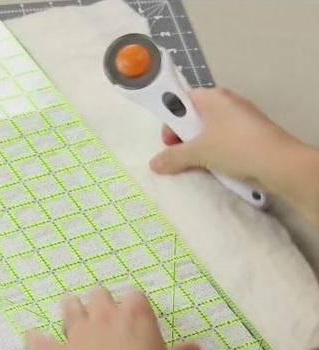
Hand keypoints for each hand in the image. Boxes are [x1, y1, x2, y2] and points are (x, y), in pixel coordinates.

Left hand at [25, 288, 199, 349]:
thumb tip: (195, 347)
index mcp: (135, 316)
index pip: (134, 296)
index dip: (134, 304)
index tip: (136, 312)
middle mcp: (104, 317)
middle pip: (99, 294)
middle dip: (100, 300)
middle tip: (103, 308)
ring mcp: (79, 335)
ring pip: (70, 308)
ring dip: (71, 308)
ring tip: (71, 308)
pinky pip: (42, 344)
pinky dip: (36, 340)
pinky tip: (29, 334)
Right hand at [150, 87, 318, 225]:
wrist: (279, 165)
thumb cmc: (235, 147)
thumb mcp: (197, 152)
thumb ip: (172, 156)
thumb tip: (154, 164)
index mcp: (213, 97)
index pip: (182, 100)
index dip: (171, 118)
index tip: (168, 138)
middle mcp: (227, 103)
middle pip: (195, 117)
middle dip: (183, 137)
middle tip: (178, 154)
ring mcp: (241, 120)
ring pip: (209, 132)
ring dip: (198, 149)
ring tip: (195, 165)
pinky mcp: (250, 137)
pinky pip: (223, 142)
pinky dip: (214, 154)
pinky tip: (213, 169)